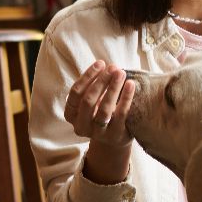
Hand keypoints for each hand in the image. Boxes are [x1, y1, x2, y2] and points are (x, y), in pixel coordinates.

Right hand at [64, 60, 136, 182]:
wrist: (114, 138)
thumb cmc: (101, 111)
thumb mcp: (92, 100)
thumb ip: (94, 86)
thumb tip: (108, 66)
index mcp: (71, 115)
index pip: (75, 93)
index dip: (87, 77)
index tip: (100, 63)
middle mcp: (81, 126)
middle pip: (88, 100)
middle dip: (101, 81)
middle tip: (113, 67)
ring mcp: (97, 133)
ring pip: (104, 109)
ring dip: (113, 88)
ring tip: (121, 73)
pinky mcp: (114, 135)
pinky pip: (121, 115)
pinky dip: (126, 98)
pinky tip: (131, 85)